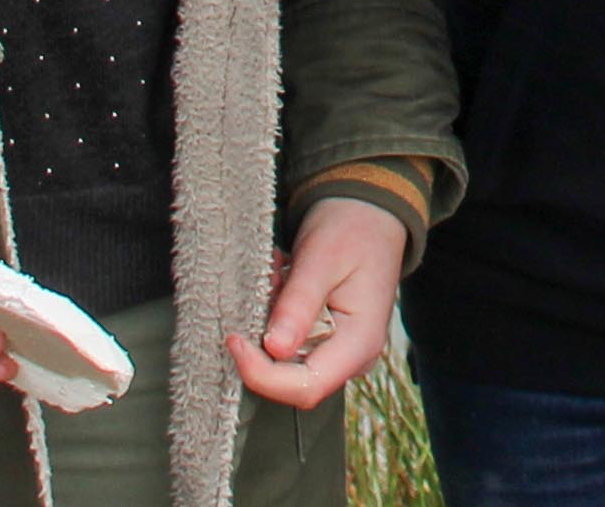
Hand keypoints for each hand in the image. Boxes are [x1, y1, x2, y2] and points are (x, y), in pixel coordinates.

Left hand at [225, 198, 406, 411]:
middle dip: (263, 341)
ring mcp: (339, 352)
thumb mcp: (321, 259)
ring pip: (284, 362)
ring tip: (278, 276)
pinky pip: (288, 343)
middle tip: (265, 287)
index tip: (234, 340)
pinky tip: (282, 282)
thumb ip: (299, 304)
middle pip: (291, 381)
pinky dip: (275, 316)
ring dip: (268, 323)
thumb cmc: (352, 231)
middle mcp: (352, 357)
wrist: (370, 216)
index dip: (263, 375)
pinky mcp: (325, 342)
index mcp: (360, 342)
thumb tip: (274, 349)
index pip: (306, 387)